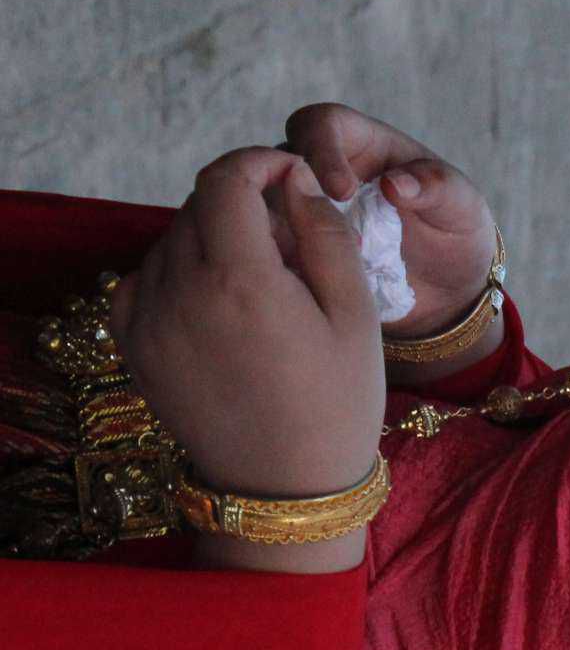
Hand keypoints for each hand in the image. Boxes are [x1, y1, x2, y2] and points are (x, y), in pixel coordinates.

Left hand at [111, 148, 384, 498]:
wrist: (285, 487)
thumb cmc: (336, 402)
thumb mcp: (357, 315)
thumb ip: (325, 236)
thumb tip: (294, 186)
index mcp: (241, 280)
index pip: (226, 179)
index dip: (258, 162)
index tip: (288, 174)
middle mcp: (181, 291)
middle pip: (197, 206)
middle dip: (242, 202)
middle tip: (286, 235)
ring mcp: (149, 319)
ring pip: (171, 240)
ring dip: (213, 238)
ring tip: (259, 280)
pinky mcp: (134, 344)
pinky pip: (144, 279)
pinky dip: (178, 272)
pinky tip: (216, 301)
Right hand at [281, 102, 497, 337]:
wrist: (449, 292)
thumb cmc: (456, 232)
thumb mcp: (463, 206)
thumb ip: (438, 188)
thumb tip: (395, 184)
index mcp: (361, 144)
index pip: (321, 124)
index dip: (322, 150)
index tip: (342, 191)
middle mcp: (322, 171)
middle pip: (277, 162)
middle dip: (287, 191)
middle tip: (316, 228)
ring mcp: (305, 211)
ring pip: (266, 206)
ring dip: (281, 229)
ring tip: (311, 260)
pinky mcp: (297, 250)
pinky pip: (272, 248)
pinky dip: (282, 261)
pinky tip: (305, 284)